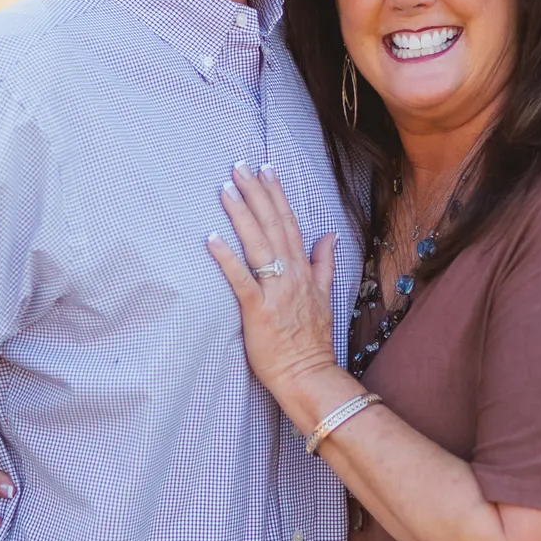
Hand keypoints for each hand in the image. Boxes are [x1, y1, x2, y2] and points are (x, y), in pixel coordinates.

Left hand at [207, 162, 341, 415]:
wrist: (309, 374)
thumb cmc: (311, 341)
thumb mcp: (325, 296)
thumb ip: (324, 263)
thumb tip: (329, 234)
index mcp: (303, 270)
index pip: (290, 223)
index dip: (276, 195)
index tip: (266, 169)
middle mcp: (291, 275)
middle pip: (273, 225)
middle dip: (256, 193)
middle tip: (240, 166)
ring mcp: (275, 291)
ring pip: (258, 244)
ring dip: (241, 214)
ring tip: (226, 188)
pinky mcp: (257, 310)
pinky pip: (241, 279)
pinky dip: (227, 257)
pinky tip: (211, 238)